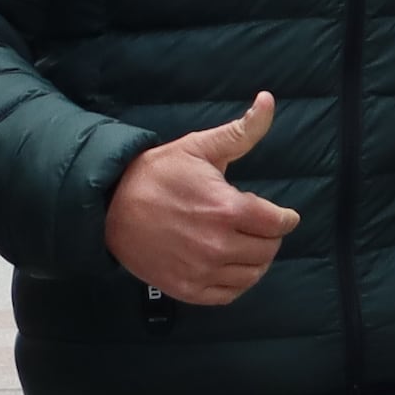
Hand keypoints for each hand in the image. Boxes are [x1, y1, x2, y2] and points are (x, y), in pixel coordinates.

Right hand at [104, 92, 304, 305]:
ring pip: (252, 275)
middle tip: (260, 227)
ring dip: (256, 261)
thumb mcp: (199, 147)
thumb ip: (241, 130)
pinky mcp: (187, 288)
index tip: (283, 216)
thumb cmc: (156, 174)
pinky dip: (236, 282)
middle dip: (269, 237)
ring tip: (246, 245)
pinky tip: (230, 266)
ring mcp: (202, 271)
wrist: (109, 207)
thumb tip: (268, 100)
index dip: (284, 218)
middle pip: (268, 250)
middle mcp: (218, 245)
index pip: (277, 223)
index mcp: (227, 209)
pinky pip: (228, 294)